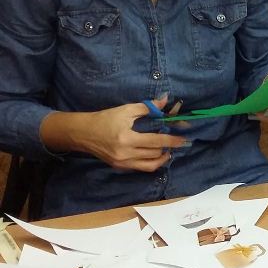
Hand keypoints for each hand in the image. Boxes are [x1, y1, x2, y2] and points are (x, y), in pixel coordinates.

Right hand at [72, 97, 186, 171]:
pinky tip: (156, 155)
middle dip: (168, 147)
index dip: (172, 140)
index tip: (184, 138)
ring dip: (162, 158)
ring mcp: (122, 163)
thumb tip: (165, 100)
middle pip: (155, 154)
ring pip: (150, 165)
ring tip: (168, 150)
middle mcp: (125, 154)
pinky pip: (141, 168)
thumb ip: (147, 107)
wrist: (83, 133)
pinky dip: (151, 162)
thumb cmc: (105, 119)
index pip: (156, 141)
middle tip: (176, 140)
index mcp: (127, 139)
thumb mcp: (126, 110)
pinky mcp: (119, 167)